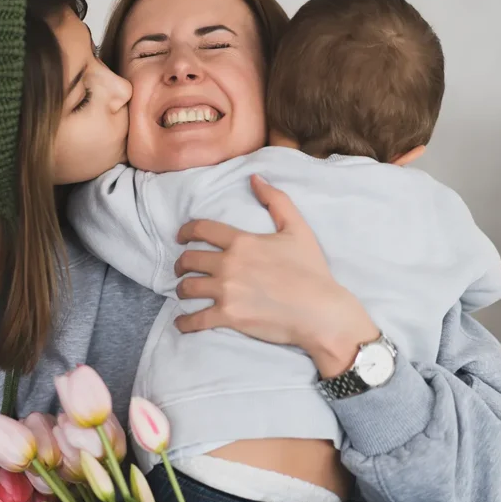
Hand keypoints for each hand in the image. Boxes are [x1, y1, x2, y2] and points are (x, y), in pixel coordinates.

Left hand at [173, 175, 379, 377]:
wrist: (320, 311)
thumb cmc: (311, 270)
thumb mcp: (297, 228)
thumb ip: (276, 200)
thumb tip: (254, 178)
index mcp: (242, 242)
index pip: (201, 229)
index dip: (185, 231)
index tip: (180, 237)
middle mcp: (229, 264)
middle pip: (189, 259)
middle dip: (181, 263)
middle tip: (182, 268)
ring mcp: (226, 291)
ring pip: (187, 288)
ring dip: (182, 289)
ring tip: (184, 292)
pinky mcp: (228, 317)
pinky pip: (196, 320)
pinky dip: (185, 323)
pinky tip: (182, 323)